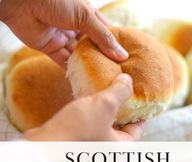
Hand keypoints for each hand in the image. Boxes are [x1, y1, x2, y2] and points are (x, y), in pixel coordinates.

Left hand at [0, 0, 127, 67]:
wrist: (22, 2)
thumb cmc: (56, 0)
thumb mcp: (85, 16)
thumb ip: (103, 37)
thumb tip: (121, 55)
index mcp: (85, 13)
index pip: (103, 30)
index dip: (113, 43)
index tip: (124, 59)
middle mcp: (75, 25)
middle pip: (91, 45)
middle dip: (101, 57)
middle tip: (114, 73)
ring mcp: (62, 37)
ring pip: (78, 55)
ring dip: (87, 65)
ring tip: (101, 79)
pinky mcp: (50, 48)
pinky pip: (63, 61)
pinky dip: (72, 69)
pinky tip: (83, 79)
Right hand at [23, 74, 144, 141]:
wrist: (43, 146)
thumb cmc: (78, 130)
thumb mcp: (104, 105)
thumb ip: (120, 91)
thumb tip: (128, 81)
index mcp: (122, 149)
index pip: (138, 128)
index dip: (139, 109)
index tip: (137, 95)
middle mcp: (111, 154)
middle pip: (122, 128)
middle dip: (121, 108)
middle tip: (120, 91)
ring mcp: (94, 152)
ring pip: (105, 128)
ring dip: (104, 112)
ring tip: (103, 92)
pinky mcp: (79, 147)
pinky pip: (91, 130)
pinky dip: (91, 117)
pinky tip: (86, 102)